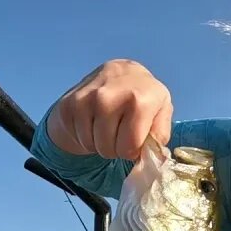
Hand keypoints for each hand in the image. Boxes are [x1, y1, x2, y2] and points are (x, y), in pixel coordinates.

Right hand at [47, 59, 173, 160]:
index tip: (134, 140)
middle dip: (116, 149)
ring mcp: (86, 98)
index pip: (129, 146)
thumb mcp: (162, 111)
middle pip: (108, 148)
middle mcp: (110, 95)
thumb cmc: (144, 97)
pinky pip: (77, 138)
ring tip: (108, 128)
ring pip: (91, 145)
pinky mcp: (69, 103)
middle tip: (120, 134)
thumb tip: (150, 157)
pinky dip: (85, 138)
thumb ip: (159, 135)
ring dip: (100, 144)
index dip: (132, 151)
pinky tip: (94, 123)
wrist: (119, 73)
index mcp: (140, 99)